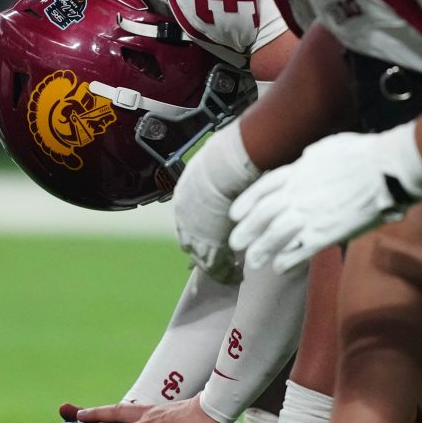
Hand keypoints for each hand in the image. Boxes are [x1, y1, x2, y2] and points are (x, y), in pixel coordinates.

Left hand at [172, 122, 259, 282]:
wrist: (222, 171)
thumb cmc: (223, 160)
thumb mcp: (213, 159)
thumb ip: (217, 160)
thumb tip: (224, 146)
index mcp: (183, 199)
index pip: (187, 221)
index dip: (196, 230)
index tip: (201, 237)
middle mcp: (183, 220)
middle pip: (189, 243)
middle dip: (199, 253)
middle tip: (208, 264)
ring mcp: (195, 237)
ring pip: (204, 259)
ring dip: (216, 266)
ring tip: (231, 272)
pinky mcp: (211, 250)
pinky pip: (218, 269)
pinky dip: (228, 274)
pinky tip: (238, 276)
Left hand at [229, 126, 421, 272]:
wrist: (385, 169)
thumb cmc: (363, 154)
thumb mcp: (328, 148)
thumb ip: (312, 157)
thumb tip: (305, 160)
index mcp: (297, 171)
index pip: (263, 189)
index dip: (246, 203)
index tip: (235, 214)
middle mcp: (297, 193)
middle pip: (263, 215)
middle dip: (246, 230)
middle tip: (234, 243)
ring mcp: (310, 214)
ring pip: (275, 235)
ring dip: (260, 250)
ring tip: (251, 261)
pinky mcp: (326, 233)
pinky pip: (300, 250)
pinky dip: (287, 260)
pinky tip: (278, 268)